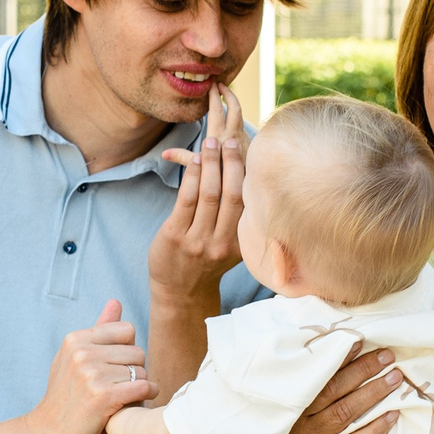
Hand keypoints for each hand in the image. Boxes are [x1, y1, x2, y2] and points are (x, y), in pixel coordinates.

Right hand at [26, 300, 153, 433]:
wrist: (48, 433)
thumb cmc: (66, 395)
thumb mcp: (73, 357)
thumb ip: (98, 329)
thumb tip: (116, 302)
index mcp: (75, 339)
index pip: (126, 330)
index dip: (127, 349)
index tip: (117, 366)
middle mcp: (82, 353)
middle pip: (137, 351)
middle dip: (135, 369)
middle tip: (121, 385)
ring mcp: (91, 375)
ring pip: (141, 371)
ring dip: (140, 386)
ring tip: (123, 396)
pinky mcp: (103, 397)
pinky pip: (143, 387)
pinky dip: (147, 395)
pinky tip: (136, 402)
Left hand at [149, 83, 245, 299]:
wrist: (180, 292)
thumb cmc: (208, 263)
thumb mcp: (233, 248)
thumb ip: (244, 224)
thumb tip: (258, 187)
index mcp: (240, 245)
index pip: (248, 203)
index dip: (248, 175)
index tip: (249, 151)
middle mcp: (221, 243)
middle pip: (231, 195)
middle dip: (231, 164)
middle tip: (230, 141)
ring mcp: (197, 240)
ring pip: (208, 194)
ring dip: (210, 164)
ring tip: (210, 143)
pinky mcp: (174, 236)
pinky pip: (186, 199)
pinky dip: (192, 176)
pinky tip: (195, 160)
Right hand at [270, 344, 404, 433]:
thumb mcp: (290, 409)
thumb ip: (307, 388)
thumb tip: (338, 357)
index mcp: (292, 399)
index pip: (317, 373)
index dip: (338, 357)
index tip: (359, 340)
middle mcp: (299, 417)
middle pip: (334, 389)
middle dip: (363, 370)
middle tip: (387, 357)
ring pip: (344, 413)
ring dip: (373, 394)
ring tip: (395, 378)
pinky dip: (374, 430)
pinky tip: (392, 416)